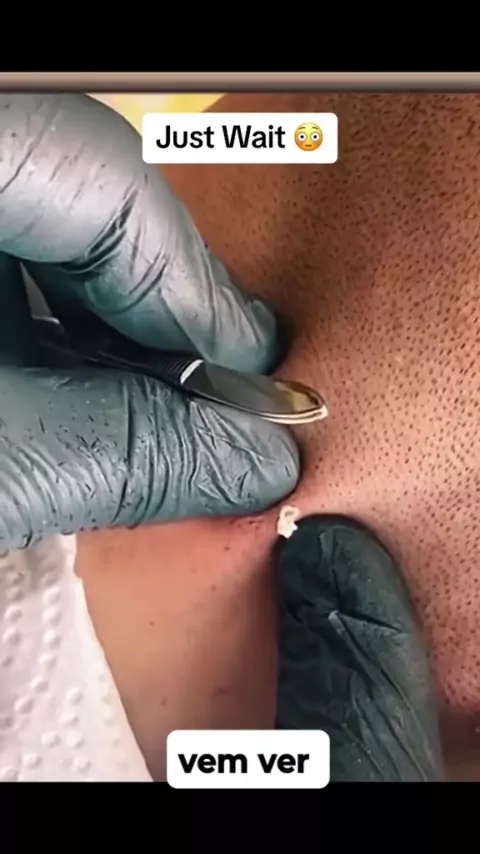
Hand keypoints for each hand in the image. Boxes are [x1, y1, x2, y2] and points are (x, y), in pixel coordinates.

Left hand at [0, 94, 298, 550]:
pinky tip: (72, 368)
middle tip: (219, 394)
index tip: (249, 379)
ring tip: (149, 394)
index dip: (194, 290)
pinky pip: (16, 226)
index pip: (107, 185)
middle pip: (91, 189)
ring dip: (110, 307)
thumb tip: (255, 459)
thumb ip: (122, 452)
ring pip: (54, 207)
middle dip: (161, 303)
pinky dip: (53, 301)